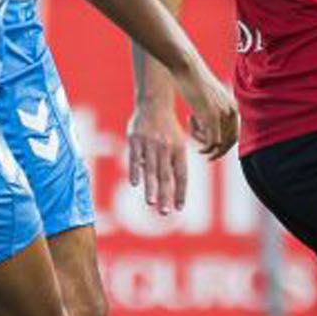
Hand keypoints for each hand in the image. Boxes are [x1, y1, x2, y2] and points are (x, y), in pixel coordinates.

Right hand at [126, 96, 189, 213]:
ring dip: (151, 187)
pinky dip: (135, 170)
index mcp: (179, 150)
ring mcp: (150, 143)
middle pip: (166, 175)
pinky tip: (134, 183)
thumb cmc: (167, 128)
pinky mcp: (135, 139)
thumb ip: (175, 165)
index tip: (179, 208)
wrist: (154, 102)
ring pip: (151, 168)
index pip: (181, 175)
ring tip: (151, 202)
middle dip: (166, 195)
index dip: (181, 192)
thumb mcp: (178, 143)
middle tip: (165, 212)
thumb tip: (173, 190)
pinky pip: (135, 157)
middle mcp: (166, 148)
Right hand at [172, 58, 239, 159]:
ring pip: (218, 143)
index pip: (234, 135)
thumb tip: (209, 128)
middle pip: (229, 142)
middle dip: (217, 151)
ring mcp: (223, 114)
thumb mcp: (208, 98)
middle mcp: (232, 111)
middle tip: (203, 152)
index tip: (210, 148)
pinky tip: (194, 136)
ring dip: (203, 142)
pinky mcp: (211, 116)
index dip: (223, 145)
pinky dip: (203, 146)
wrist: (187, 67)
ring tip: (191, 127)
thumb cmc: (193, 80)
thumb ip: (213, 111)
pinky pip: (211, 142)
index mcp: (234, 107)